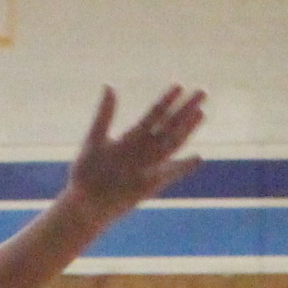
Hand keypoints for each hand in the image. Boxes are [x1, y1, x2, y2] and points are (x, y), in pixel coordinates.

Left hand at [62, 85, 207, 222]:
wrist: (84, 202)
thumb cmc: (87, 173)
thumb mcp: (95, 138)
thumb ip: (105, 114)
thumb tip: (110, 86)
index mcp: (132, 137)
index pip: (155, 114)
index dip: (167, 100)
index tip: (179, 85)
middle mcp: (145, 149)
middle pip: (170, 124)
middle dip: (186, 109)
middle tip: (203, 92)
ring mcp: (149, 165)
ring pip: (173, 143)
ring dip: (187, 129)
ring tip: (201, 113)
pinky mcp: (150, 184)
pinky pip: (170, 173)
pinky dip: (183, 166)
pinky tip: (198, 158)